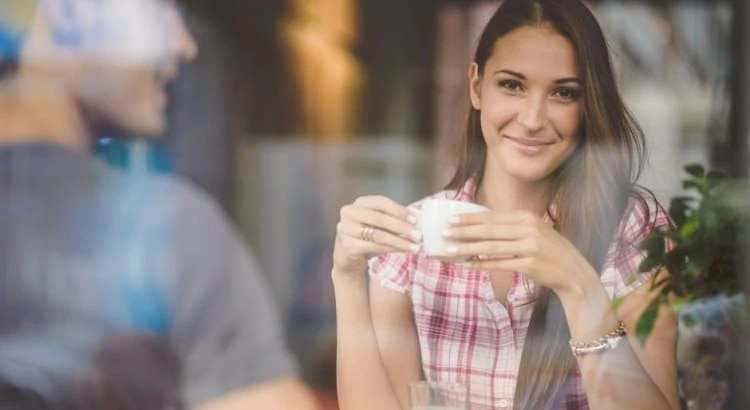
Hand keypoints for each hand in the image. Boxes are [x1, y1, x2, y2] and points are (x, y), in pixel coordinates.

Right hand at [332, 195, 420, 277]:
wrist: (348, 259)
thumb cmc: (367, 238)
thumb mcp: (378, 225)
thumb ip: (392, 219)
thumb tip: (417, 219)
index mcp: (359, 203)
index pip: (381, 202)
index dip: (398, 210)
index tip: (415, 220)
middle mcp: (349, 213)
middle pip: (379, 218)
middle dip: (401, 227)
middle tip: (418, 235)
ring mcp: (345, 229)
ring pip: (378, 235)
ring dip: (399, 241)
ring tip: (415, 247)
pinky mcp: (347, 246)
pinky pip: (374, 247)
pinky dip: (391, 249)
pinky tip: (403, 251)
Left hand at [444, 210, 595, 294]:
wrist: (573, 271)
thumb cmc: (549, 250)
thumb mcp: (534, 231)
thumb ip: (512, 227)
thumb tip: (480, 226)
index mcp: (527, 218)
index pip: (492, 216)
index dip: (470, 218)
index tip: (452, 219)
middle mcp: (528, 230)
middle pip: (489, 230)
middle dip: (464, 231)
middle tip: (445, 232)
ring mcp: (529, 247)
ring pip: (491, 247)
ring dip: (468, 248)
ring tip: (451, 249)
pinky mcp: (529, 265)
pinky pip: (499, 264)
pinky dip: (481, 264)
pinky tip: (466, 265)